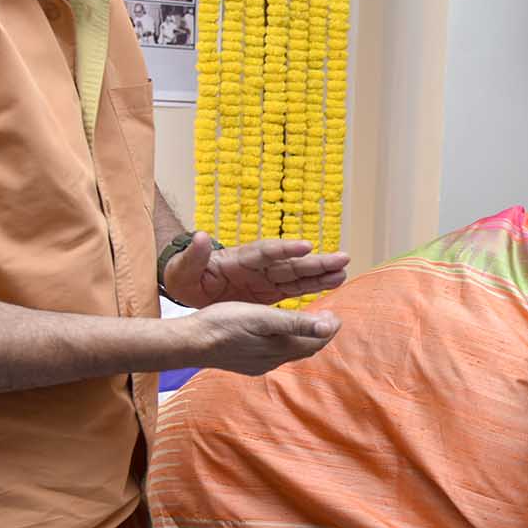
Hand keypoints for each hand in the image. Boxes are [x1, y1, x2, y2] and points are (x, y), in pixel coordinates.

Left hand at [164, 233, 349, 307]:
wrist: (188, 289)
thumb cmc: (184, 276)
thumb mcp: (182, 269)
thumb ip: (193, 256)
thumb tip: (199, 236)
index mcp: (238, 259)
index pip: (264, 252)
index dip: (285, 250)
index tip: (306, 247)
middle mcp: (257, 266)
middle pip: (290, 262)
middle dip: (315, 261)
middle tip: (343, 258)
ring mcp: (265, 278)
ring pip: (298, 275)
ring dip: (321, 273)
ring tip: (345, 270)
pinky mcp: (270, 292)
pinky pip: (295, 289)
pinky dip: (314, 287)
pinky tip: (335, 282)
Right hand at [183, 301, 341, 374]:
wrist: (189, 343)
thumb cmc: (224, 324)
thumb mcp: (262, 317)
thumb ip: (297, 323)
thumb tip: (330, 327)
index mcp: (281, 349)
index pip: (316, 341)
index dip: (329, 328)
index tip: (336, 314)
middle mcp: (273, 361)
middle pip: (305, 349)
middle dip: (319, 335)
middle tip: (327, 318)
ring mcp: (258, 364)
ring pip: (289, 352)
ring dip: (302, 339)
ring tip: (306, 324)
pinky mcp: (246, 363)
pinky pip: (273, 354)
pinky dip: (284, 343)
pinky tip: (276, 336)